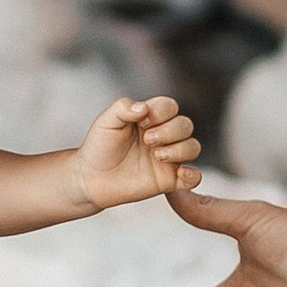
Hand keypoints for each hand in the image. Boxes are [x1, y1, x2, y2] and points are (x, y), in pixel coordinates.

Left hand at [76, 94, 202, 211]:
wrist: (91, 179)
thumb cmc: (99, 148)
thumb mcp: (106, 122)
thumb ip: (123, 107)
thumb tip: (144, 107)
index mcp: (150, 119)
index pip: (170, 106)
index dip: (161, 112)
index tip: (141, 122)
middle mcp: (164, 136)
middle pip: (185, 125)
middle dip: (170, 130)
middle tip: (147, 140)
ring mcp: (168, 158)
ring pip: (193, 147)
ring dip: (180, 149)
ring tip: (158, 156)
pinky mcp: (169, 180)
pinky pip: (194, 177)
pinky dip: (193, 174)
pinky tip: (180, 173)